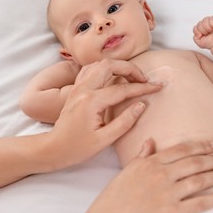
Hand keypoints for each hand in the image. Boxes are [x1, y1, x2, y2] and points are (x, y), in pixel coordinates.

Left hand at [47, 60, 161, 169]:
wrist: (54, 148)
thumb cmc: (78, 148)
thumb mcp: (104, 139)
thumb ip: (125, 121)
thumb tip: (141, 105)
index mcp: (91, 101)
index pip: (123, 89)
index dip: (143, 88)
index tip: (158, 86)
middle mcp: (83, 89)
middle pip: (110, 66)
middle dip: (130, 69)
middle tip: (144, 80)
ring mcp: (77, 87)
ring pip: (99, 65)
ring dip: (117, 67)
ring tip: (131, 78)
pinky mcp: (75, 89)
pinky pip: (90, 70)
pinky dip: (105, 70)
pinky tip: (112, 78)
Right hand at [75, 139, 212, 212]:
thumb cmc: (114, 197)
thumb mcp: (127, 170)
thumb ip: (142, 155)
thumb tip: (151, 140)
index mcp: (151, 163)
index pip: (181, 150)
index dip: (200, 146)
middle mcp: (162, 174)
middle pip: (194, 162)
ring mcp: (168, 193)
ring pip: (200, 179)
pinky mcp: (172, 212)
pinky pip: (200, 203)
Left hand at [193, 15, 212, 51]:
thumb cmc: (211, 43)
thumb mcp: (199, 42)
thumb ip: (194, 37)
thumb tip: (196, 30)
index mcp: (202, 28)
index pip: (196, 26)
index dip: (198, 31)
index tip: (202, 35)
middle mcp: (206, 24)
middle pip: (199, 23)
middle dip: (203, 30)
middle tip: (208, 34)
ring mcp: (212, 21)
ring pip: (205, 20)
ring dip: (208, 28)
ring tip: (212, 31)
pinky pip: (212, 18)